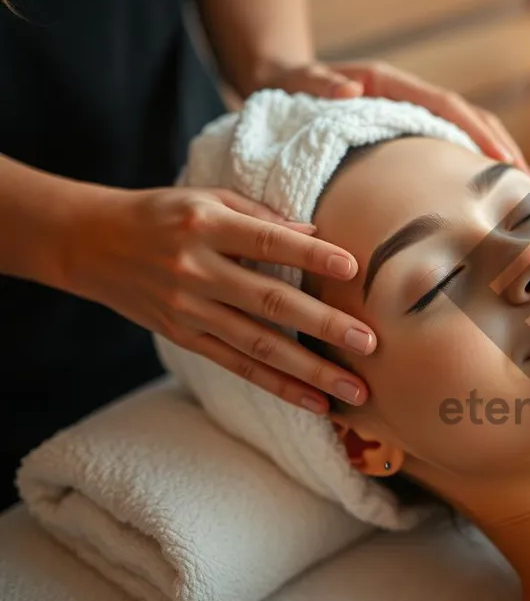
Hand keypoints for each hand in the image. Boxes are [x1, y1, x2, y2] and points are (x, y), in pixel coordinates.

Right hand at [63, 186, 376, 413]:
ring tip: (355, 389)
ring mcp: (189, 309)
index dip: (310, 254)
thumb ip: (261, 216)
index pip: (268, 241)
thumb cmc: (162, 214)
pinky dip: (279, 386)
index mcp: (205, 225)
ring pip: (259, 345)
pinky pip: (239, 366)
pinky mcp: (185, 337)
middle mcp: (196, 270)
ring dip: (311, 371)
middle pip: (270, 301)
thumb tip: (316, 233)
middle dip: (324, 325)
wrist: (89, 243)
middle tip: (370, 342)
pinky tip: (315, 402)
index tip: (352, 268)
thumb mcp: (206, 198)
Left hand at [260, 60, 529, 186]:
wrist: (281, 79)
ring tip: (524, 198)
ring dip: (497, 163)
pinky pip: (451, 151)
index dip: (478, 133)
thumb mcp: (298, 80)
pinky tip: (488, 201)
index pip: (448, 107)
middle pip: (471, 120)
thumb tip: (348, 90)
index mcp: (391, 84)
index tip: (502, 163)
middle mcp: (410, 98)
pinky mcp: (411, 136)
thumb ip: (320, 84)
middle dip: (504, 151)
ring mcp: (414, 118)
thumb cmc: (290, 84)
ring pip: (467, 136)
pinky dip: (473, 172)